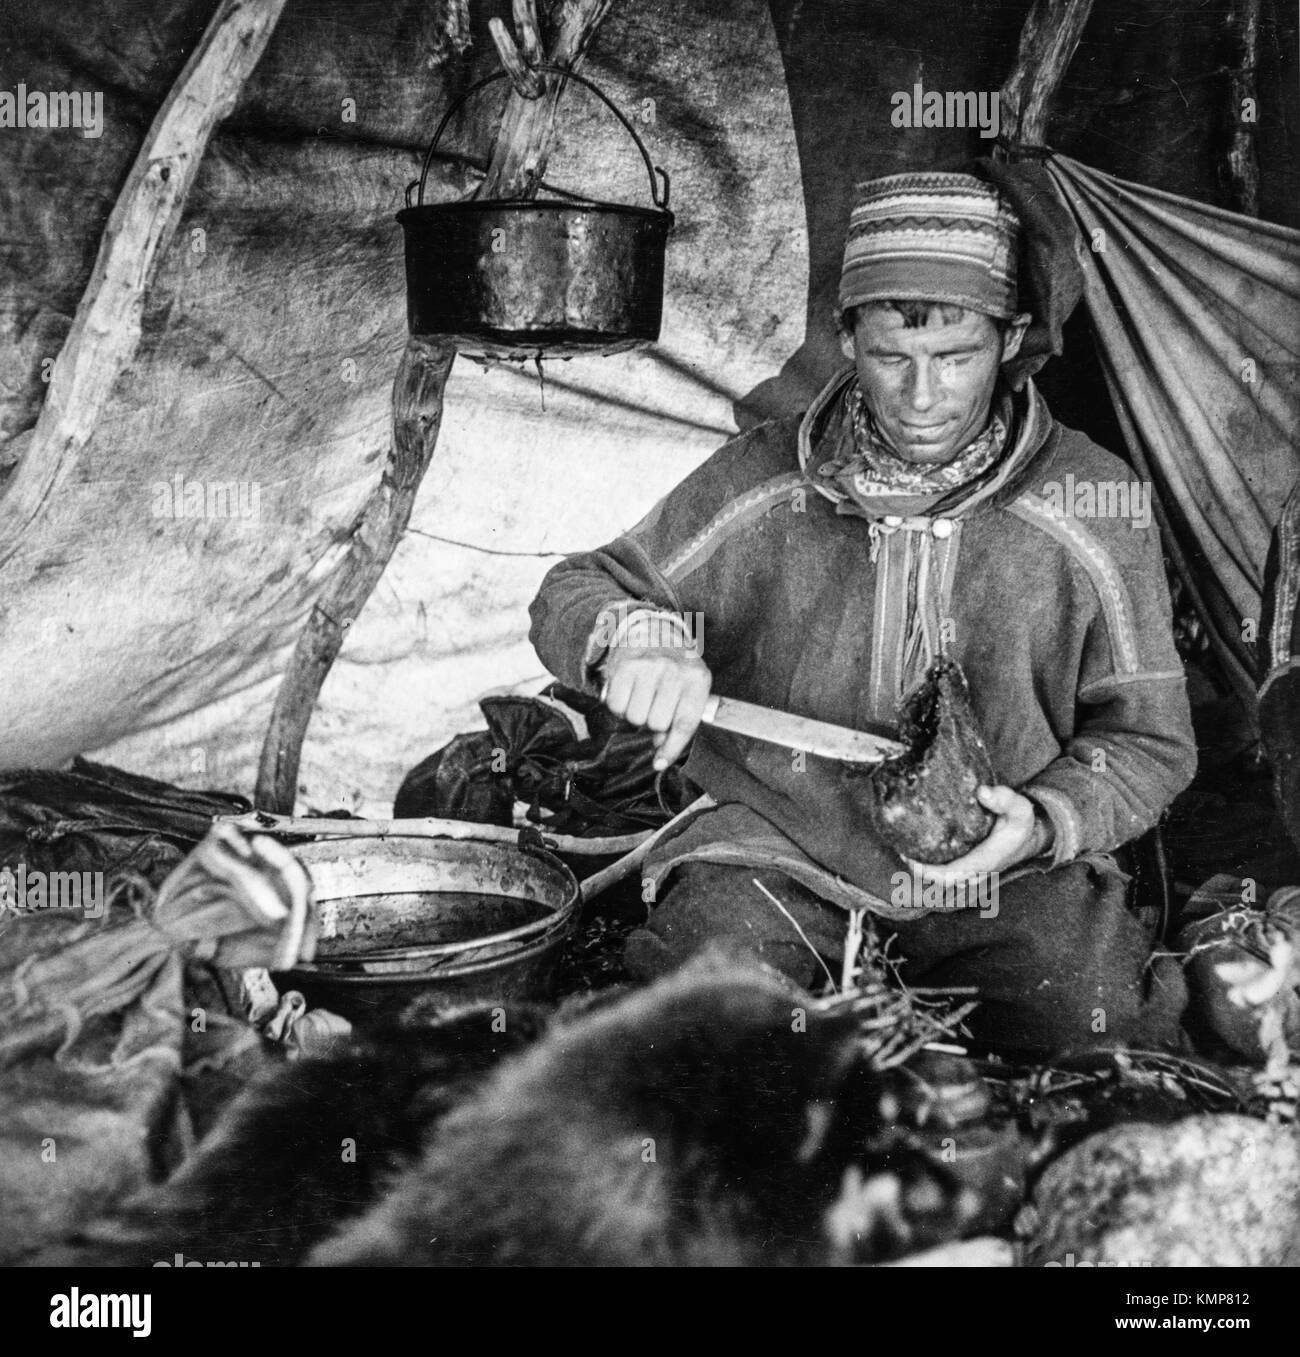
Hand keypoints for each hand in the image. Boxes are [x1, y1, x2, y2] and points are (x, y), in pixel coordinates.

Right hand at [601, 645, 712, 770]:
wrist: (653, 630)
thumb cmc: (675, 668)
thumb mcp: (689, 688)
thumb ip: (680, 719)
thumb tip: (659, 750)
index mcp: (698, 679)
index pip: (685, 723)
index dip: (671, 748)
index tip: (659, 763)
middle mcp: (674, 671)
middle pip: (656, 724)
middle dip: (653, 722)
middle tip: (654, 705)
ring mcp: (649, 667)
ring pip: (635, 717)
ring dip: (635, 713)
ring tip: (642, 695)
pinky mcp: (625, 666)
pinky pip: (616, 706)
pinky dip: (619, 705)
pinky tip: (628, 690)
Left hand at [905, 785, 1050, 884]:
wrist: (1027, 838)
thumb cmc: (1020, 823)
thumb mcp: (1019, 808)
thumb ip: (1004, 798)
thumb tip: (982, 792)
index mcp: (986, 861)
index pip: (952, 874)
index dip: (929, 870)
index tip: (911, 857)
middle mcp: (976, 872)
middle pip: (941, 881)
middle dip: (919, 869)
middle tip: (902, 850)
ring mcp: (971, 874)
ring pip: (941, 880)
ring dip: (922, 869)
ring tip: (904, 849)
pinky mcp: (966, 869)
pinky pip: (944, 874)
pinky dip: (929, 867)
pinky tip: (915, 851)